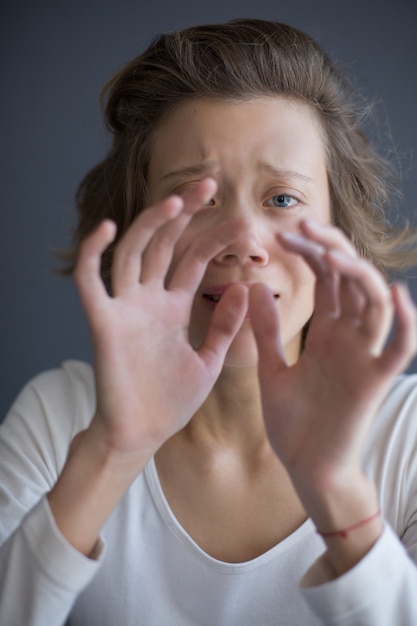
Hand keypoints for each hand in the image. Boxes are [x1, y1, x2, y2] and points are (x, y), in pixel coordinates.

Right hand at [74, 179, 247, 457]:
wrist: (142, 435)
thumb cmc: (171, 401)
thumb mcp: (208, 360)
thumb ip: (224, 326)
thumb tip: (242, 288)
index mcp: (172, 308)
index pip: (194, 260)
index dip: (217, 237)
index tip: (244, 221)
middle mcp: (148, 300)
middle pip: (165, 244)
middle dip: (185, 214)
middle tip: (210, 185)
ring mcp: (125, 308)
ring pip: (132, 252)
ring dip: (150, 223)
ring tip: (176, 199)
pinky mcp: (102, 323)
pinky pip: (90, 281)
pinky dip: (94, 253)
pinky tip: (109, 228)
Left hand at [249, 220, 416, 500]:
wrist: (306, 469)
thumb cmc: (292, 424)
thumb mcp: (271, 369)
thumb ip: (267, 331)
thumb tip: (254, 287)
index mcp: (326, 332)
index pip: (325, 279)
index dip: (309, 252)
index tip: (281, 234)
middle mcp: (349, 338)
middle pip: (350, 280)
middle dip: (330, 249)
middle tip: (302, 225)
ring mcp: (364, 357)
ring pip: (375, 304)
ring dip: (359, 274)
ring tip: (333, 252)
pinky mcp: (375, 381)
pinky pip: (399, 349)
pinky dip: (404, 323)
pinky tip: (395, 294)